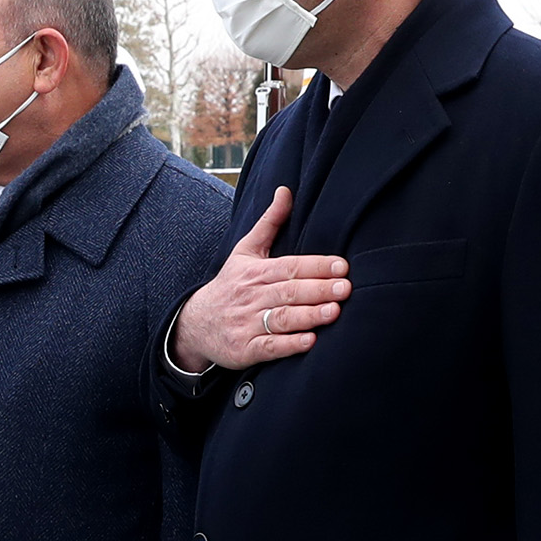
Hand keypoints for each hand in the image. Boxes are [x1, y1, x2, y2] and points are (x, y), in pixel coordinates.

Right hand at [172, 188, 351, 373]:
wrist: (195, 324)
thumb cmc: (230, 285)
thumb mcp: (245, 251)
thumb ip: (270, 223)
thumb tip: (286, 190)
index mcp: (255, 272)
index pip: (289, 267)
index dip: (316, 266)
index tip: (341, 266)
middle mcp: (251, 297)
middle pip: (289, 291)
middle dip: (318, 289)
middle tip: (346, 288)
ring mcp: (247, 324)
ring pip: (281, 318)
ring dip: (308, 316)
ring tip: (334, 312)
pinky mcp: (244, 349)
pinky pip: (269, 347)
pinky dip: (289, 345)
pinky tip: (309, 341)